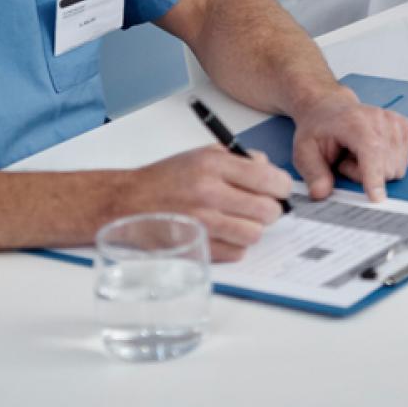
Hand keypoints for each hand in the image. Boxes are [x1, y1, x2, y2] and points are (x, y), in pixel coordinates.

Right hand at [119, 146, 291, 260]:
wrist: (125, 201)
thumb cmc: (166, 178)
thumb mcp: (203, 154)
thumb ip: (240, 159)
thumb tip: (271, 169)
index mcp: (214, 165)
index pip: (270, 179)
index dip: (281, 187)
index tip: (278, 190)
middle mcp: (208, 193)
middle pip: (267, 211)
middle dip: (271, 210)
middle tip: (261, 208)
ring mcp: (201, 223)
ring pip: (254, 234)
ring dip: (252, 229)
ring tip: (240, 222)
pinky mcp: (194, 247)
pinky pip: (236, 253)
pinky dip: (235, 246)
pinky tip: (223, 235)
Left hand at [289, 90, 407, 200]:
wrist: (330, 107)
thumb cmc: (319, 128)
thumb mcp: (304, 151)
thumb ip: (313, 173)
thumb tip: (322, 193)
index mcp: (354, 121)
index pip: (371, 150)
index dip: (374, 176)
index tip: (377, 198)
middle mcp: (379, 118)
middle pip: (384, 168)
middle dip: (364, 176)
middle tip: (345, 161)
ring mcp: (394, 121)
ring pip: (396, 168)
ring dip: (376, 171)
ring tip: (357, 156)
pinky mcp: (404, 126)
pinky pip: (402, 163)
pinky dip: (387, 164)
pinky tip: (371, 153)